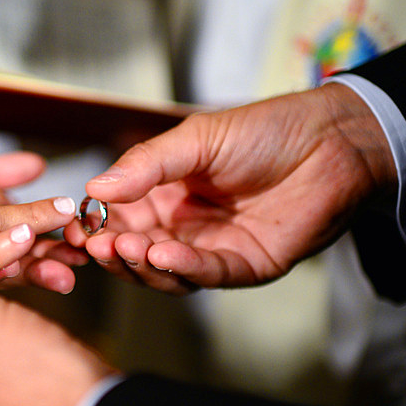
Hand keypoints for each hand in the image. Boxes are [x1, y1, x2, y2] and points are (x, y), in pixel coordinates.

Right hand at [64, 85, 396, 291]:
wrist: (329, 141)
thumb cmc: (265, 131)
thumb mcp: (194, 139)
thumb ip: (146, 165)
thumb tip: (94, 189)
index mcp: (165, 195)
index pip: (119, 219)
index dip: (96, 226)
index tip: (75, 228)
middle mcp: (184, 227)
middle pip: (136, 253)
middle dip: (113, 251)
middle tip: (95, 243)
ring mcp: (213, 249)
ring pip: (165, 273)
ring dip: (141, 264)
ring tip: (125, 247)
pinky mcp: (245, 266)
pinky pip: (207, 274)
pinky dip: (182, 268)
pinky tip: (162, 254)